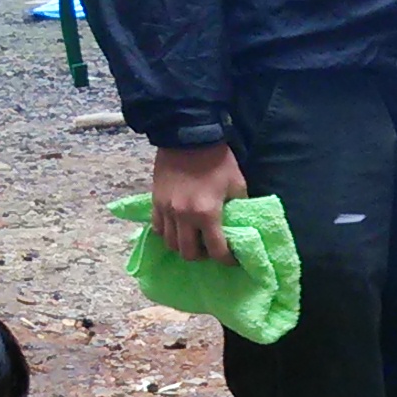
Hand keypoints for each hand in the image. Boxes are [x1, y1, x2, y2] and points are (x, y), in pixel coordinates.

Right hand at [150, 144, 245, 264]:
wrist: (187, 136)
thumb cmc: (217, 160)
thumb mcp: (237, 184)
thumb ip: (239, 207)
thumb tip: (240, 223)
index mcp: (207, 214)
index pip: (217, 251)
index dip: (227, 260)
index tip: (232, 259)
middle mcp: (184, 217)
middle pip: (189, 254)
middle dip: (202, 256)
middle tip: (210, 248)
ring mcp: (167, 210)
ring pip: (171, 244)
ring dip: (184, 246)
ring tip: (193, 239)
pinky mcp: (155, 202)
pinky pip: (158, 228)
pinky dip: (168, 233)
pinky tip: (178, 228)